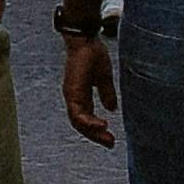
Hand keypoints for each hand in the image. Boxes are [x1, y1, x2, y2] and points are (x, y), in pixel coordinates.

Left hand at [62, 26, 117, 147]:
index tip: (110, 138)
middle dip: (95, 136)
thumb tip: (112, 108)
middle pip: (81, 125)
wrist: (85, 39)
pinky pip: (78, 113)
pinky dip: (89, 122)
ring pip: (78, 122)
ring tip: (107, 138)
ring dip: (93, 132)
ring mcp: (71, 95)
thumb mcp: (103, 78)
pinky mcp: (72, 91)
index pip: (85, 119)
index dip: (96, 131)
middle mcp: (73, 98)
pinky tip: (102, 125)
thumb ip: (106, 93)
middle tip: (110, 143)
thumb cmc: (93, 55)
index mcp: (80, 96)